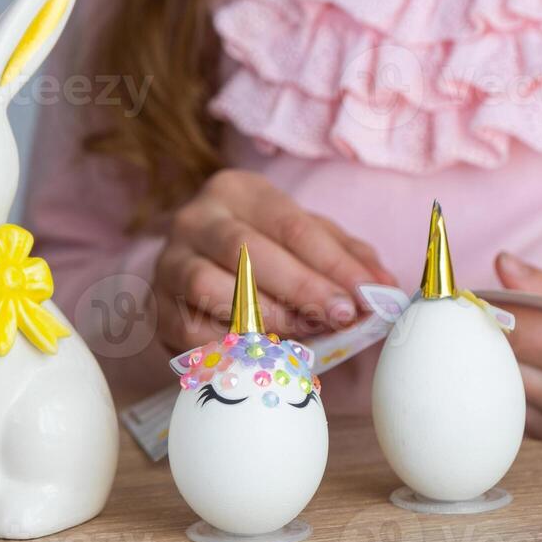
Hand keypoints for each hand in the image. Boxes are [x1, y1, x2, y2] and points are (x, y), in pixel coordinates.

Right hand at [154, 170, 394, 353]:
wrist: (198, 271)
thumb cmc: (265, 252)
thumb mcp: (307, 240)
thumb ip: (347, 258)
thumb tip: (384, 286)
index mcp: (237, 190)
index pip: (291, 224)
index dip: (331, 263)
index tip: (364, 296)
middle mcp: (195, 218)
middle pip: (247, 250)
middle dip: (301, 288)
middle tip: (341, 317)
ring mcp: (169, 262)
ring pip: (211, 287)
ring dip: (265, 316)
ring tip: (305, 334)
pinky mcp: (156, 306)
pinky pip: (190, 329)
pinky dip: (229, 344)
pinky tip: (262, 351)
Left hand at [494, 253, 541, 477]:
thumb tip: (502, 265)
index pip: (511, 330)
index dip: (483, 306)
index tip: (472, 291)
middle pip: (498, 367)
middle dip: (480, 336)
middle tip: (475, 313)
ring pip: (503, 398)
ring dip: (492, 369)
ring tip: (500, 342)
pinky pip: (522, 423)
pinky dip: (513, 396)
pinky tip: (526, 374)